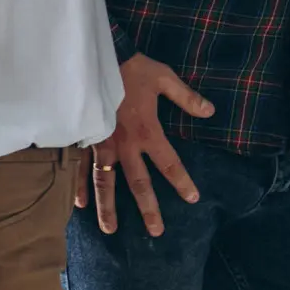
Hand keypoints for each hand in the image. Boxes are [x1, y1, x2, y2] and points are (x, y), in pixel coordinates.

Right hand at [74, 53, 213, 235]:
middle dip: (148, 208)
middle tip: (156, 231)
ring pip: (105, 183)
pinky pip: (80, 168)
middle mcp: (125, 145)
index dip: (181, 181)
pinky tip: (79, 205)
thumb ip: (187, 98)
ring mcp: (101, 145)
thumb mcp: (164, 78)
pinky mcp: (84, 139)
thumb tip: (210, 111)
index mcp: (147, 131)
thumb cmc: (132, 67)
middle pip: (138, 183)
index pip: (169, 163)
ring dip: (108, 208)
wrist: (96, 58)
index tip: (192, 198)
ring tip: (111, 230)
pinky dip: (79, 186)